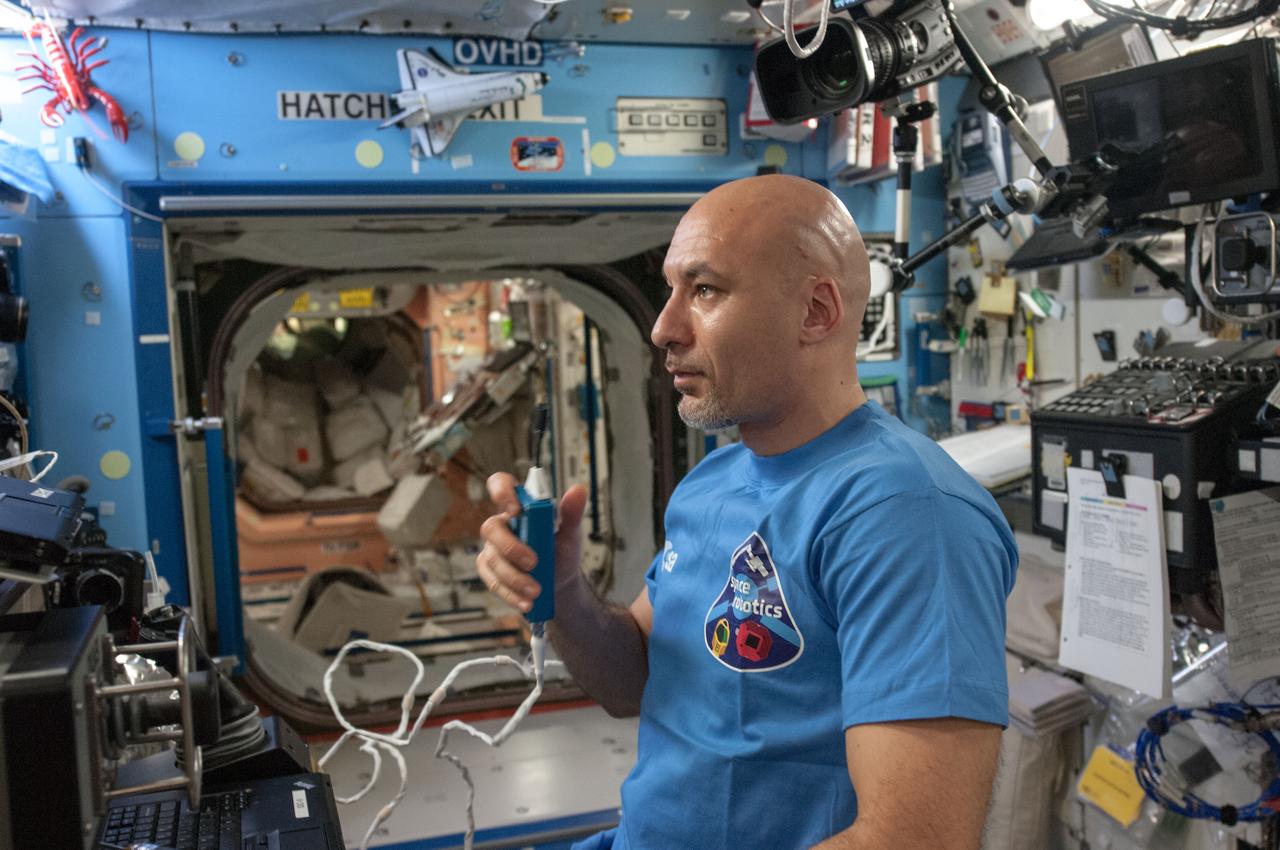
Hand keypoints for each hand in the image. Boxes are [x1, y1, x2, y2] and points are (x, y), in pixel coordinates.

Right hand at [476, 474, 587, 613]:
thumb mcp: (571, 534)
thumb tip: (578, 490)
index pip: (500, 485)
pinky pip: (493, 582)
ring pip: (493, 560)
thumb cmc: (561, 553)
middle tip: (534, 562)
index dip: (501, 491)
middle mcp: (501, 526)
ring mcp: (492, 550)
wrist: (559, 585)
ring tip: (537, 590)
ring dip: (514, 577)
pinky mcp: (490, 573)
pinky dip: (510, 594)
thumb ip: (572, 513)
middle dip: (511, 547)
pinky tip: (526, 602)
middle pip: (491, 528)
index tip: (515, 508)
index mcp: (519, 508)